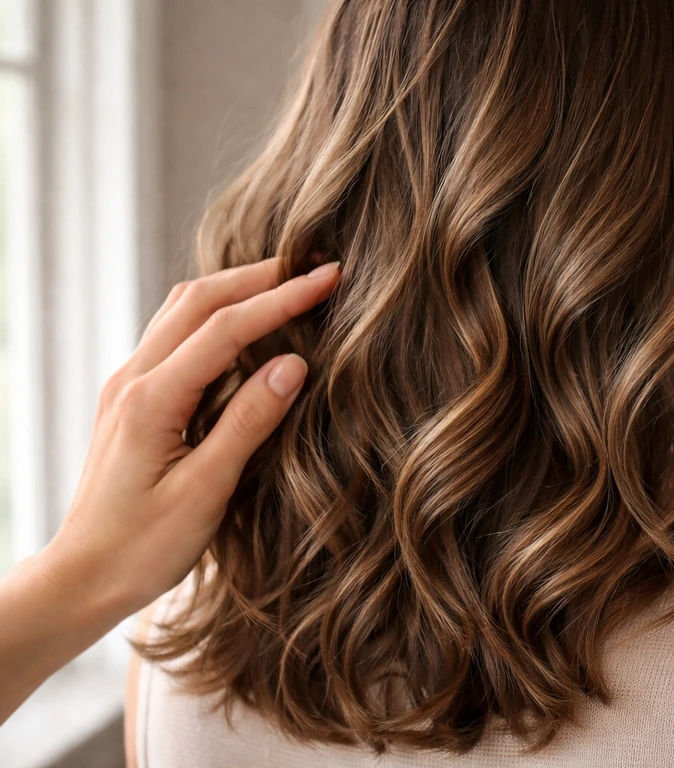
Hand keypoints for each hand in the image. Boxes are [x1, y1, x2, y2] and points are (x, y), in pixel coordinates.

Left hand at [39, 257, 340, 620]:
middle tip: (314, 268)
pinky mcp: (132, 398)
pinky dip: (216, 315)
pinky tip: (245, 327)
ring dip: (236, 289)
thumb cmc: (143, 547)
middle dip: (260, 277)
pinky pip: (175, 334)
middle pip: (199, 299)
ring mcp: (128, 385)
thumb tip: (295, 365)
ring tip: (286, 284)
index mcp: (152, 399)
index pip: (227, 327)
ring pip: (182, 310)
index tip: (328, 279)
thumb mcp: (205, 492)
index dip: (282, 299)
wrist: (83, 578)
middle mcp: (133, 379)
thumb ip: (248, 422)